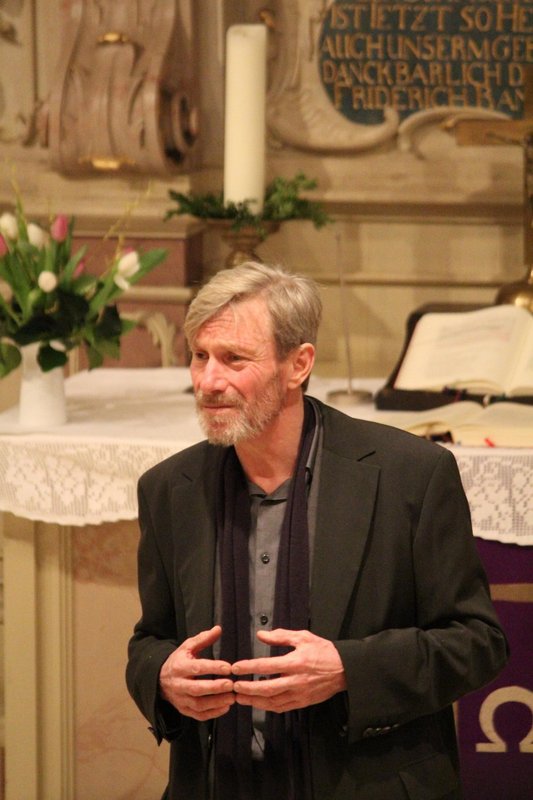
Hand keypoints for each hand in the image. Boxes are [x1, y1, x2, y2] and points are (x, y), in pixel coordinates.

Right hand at [159, 625, 235, 720]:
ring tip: (232, 698)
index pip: (197, 668)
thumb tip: (218, 629)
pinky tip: (226, 707)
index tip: (228, 667)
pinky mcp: (184, 710)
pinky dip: (213, 713)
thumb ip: (203, 639)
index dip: (213, 668)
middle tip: (231, 685)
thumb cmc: (179, 661)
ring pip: (198, 704)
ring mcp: (180, 699)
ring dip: (216, 702)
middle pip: (197, 689)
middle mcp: (179, 684)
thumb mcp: (187, 647)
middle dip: (215, 687)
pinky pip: (198, 715)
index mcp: (179, 666)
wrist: (160, 680)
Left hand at [231, 628, 346, 712]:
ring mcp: (299, 694)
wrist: (344, 669)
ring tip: (240, 697)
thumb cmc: (323, 650)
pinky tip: (258, 702)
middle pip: (267, 688)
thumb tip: (261, 635)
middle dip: (248, 688)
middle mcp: (296, 680)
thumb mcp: (303, 637)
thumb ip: (280, 636)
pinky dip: (268, 706)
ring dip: (254, 701)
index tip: (235, 668)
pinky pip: (282, 707)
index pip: (267, 666)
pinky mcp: (302, 702)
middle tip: (233, 687)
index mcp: (295, 662)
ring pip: (272, 701)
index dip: (249, 668)